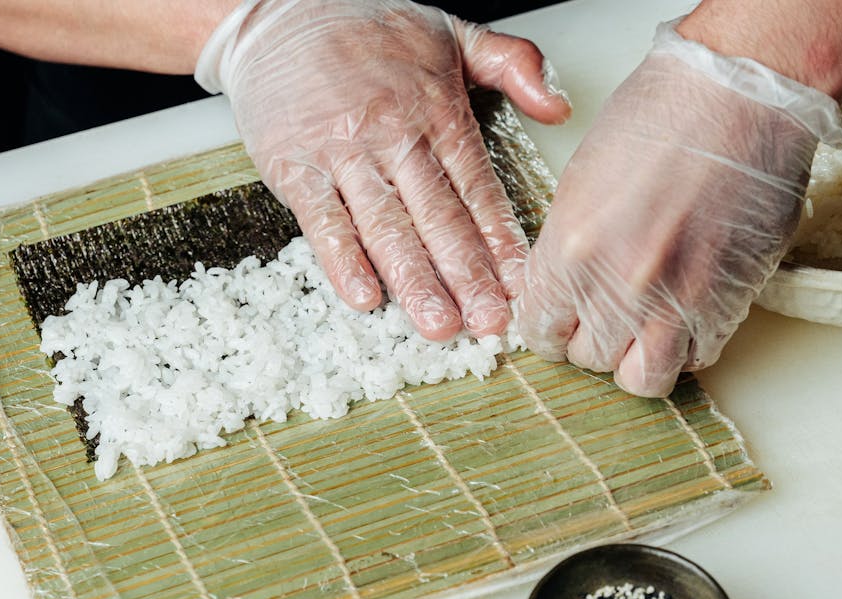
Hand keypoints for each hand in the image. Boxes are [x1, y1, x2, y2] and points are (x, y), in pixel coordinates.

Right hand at [196, 0, 569, 339]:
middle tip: (489, 322)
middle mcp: (393, 135)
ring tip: (437, 323)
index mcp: (436, 110)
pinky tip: (363, 295)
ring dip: (413, 280)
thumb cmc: (365, 27)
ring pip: (385, 226)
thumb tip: (560, 106)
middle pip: (438, 217)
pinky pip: (322, 220)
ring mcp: (343, 153)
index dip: (501, 240)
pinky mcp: (295, 166)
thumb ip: (514, 65)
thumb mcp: (452, 32)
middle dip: (467, 275)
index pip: (478, 187)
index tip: (522, 284)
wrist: (281, 10)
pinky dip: (342, 260)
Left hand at [517, 19, 841, 396]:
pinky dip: (687, 346)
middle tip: (602, 315)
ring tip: (641, 328)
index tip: (557, 321)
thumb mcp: (578, 183)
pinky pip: (697, 358)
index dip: (547, 328)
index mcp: (569, 251)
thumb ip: (564, 247)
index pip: (538, 330)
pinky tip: (684, 315)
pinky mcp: (727, 303)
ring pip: (640, 377)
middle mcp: (617, 286)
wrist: (737, 95)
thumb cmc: (659, 118)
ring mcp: (676, 300)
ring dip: (636, 358)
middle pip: (585, 358)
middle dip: (590, 340)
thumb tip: (559, 288)